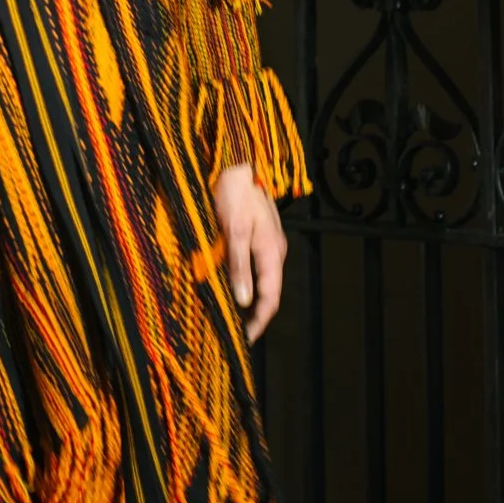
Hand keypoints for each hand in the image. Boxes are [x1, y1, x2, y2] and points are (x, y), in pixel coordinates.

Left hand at [213, 165, 286, 343]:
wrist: (238, 162)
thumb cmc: (236, 194)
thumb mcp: (235, 231)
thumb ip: (239, 266)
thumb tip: (244, 302)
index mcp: (272, 253)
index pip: (271, 298)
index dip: (260, 321)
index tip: (246, 339)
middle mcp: (274, 250)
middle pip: (268, 291)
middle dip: (254, 314)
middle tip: (235, 331)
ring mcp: (267, 241)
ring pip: (260, 278)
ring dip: (247, 296)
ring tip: (229, 312)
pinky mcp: (257, 233)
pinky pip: (253, 264)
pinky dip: (243, 278)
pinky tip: (229, 282)